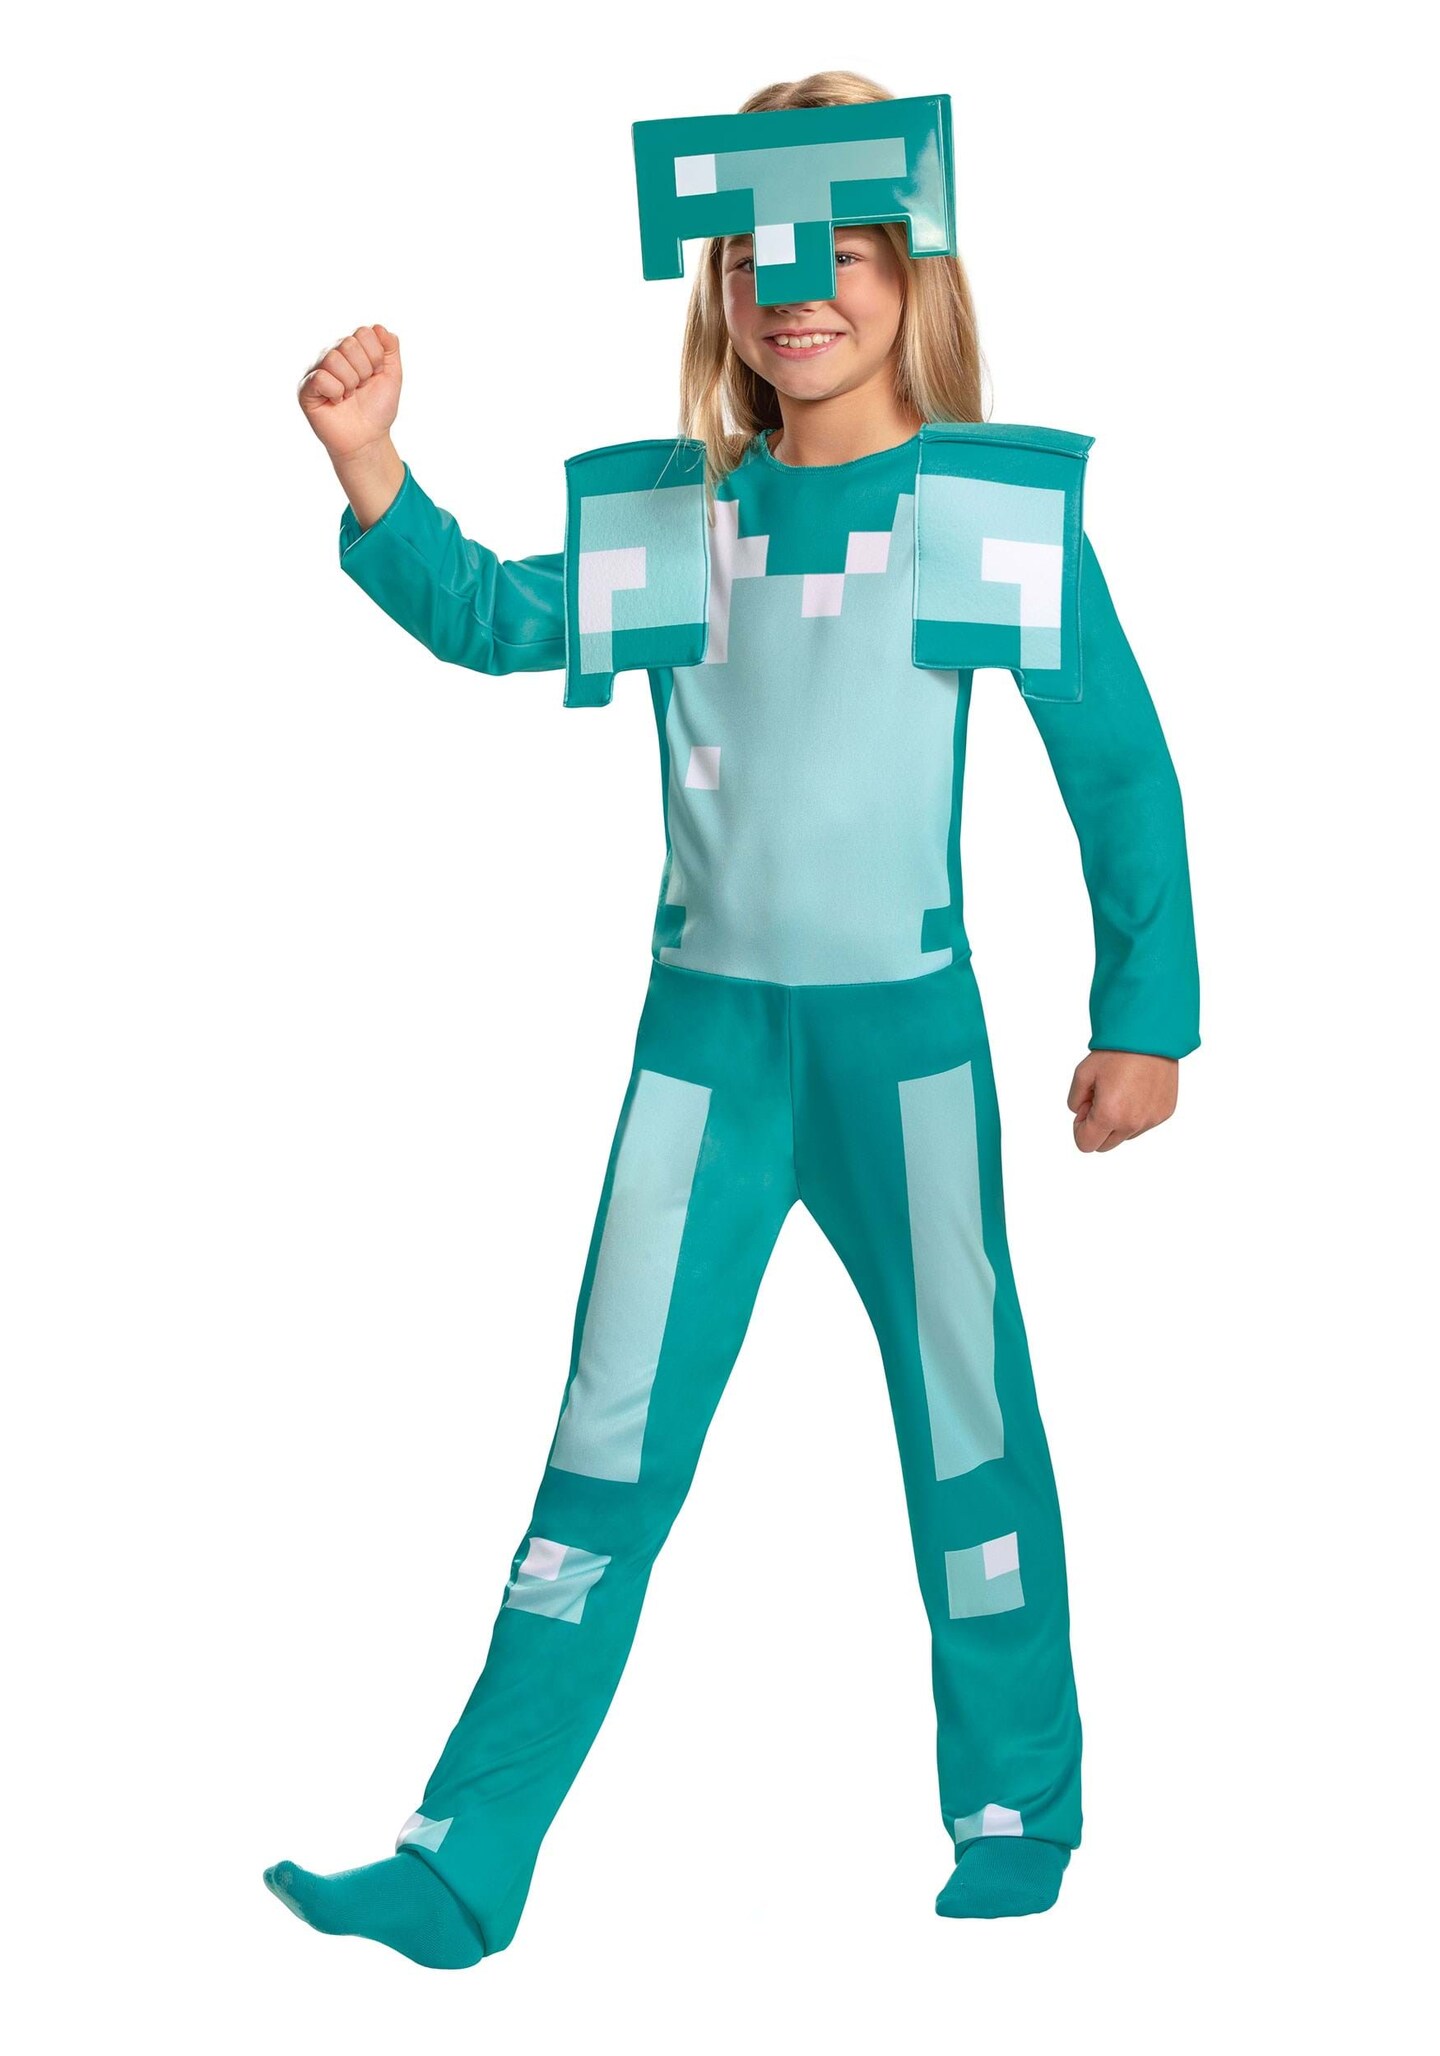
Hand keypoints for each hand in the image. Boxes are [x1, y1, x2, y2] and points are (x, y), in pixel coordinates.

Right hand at [297, 322, 401, 462]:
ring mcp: (317, 370)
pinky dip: (336, 391)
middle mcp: (331, 355)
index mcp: (351, 349)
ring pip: (333, 358)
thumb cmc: (377, 409)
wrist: (368, 439)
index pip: (364, 332)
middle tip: (360, 388)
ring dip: (350, 383)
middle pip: (348, 343)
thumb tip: (378, 326)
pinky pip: (321, 377)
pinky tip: (336, 401)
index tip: (374, 376)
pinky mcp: (306, 389)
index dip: (376, 357)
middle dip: (363, 371)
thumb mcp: (392, 376)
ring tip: (348, 395)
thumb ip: (390, 348)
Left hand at [1067, 1050, 1177, 1152]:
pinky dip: (1136, 1114)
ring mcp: (1151, 1120)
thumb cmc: (1117, 1051)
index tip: (1085, 1108)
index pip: (1085, 1144)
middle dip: (1097, 1128)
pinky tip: (1136, 1090)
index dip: (1079, 1128)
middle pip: (1105, 1145)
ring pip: (1125, 1136)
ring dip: (1117, 1122)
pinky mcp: (1165, 1113)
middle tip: (1100, 1100)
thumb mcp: (1083, 1073)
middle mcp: (1133, 1123)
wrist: (1150, 1035)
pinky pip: (1144, 1124)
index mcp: (1109, 1115)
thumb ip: (1075, 1100)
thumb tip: (1080, 1112)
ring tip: (1120, 1092)